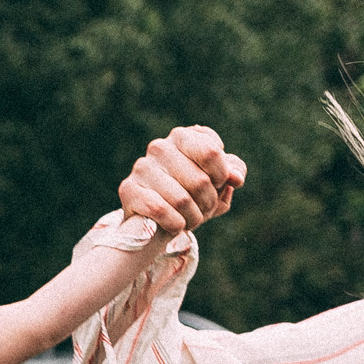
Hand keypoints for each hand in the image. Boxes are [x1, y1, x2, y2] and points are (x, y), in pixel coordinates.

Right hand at [118, 126, 246, 234]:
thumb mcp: (218, 183)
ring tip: (189, 220)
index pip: (212, 152)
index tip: (218, 185)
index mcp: (183, 137)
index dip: (222, 177)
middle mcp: (160, 147)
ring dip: (193, 218)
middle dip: (208, 203)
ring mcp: (142, 167)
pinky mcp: (128, 189)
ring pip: (182, 200)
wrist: (156, 224)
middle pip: (200, 181)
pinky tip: (174, 226)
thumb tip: (234, 178)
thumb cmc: (192, 198)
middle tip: (203, 210)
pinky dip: (174, 224)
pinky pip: (160, 210)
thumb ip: (234, 171)